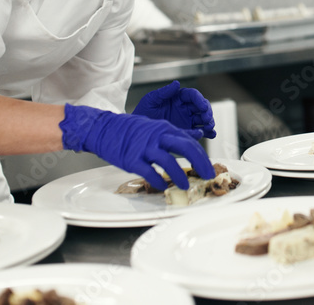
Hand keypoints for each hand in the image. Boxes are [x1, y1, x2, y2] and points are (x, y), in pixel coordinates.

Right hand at [60, 105, 214, 189]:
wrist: (104, 128)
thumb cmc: (131, 129)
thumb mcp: (156, 126)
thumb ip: (175, 133)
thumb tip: (197, 134)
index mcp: (165, 128)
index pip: (190, 142)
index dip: (202, 156)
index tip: (209, 168)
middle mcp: (157, 136)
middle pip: (185, 148)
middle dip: (200, 163)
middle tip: (208, 176)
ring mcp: (144, 148)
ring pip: (168, 162)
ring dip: (180, 176)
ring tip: (186, 186)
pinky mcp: (132, 159)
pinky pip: (148, 172)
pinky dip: (158, 180)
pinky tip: (163, 186)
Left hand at [132, 81, 215, 138]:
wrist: (139, 130)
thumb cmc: (143, 112)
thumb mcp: (151, 100)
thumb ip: (164, 92)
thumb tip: (176, 83)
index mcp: (177, 97)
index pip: (192, 95)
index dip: (199, 100)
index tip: (203, 106)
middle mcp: (184, 108)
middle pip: (202, 106)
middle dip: (207, 111)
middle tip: (207, 119)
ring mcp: (187, 120)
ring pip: (203, 118)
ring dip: (210, 122)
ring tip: (210, 128)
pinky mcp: (187, 131)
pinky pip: (200, 131)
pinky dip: (208, 132)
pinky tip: (211, 134)